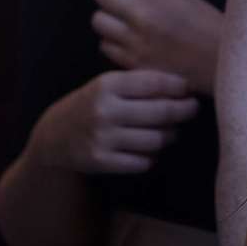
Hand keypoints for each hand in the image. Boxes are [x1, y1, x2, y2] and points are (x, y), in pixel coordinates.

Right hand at [35, 68, 196, 174]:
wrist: (53, 136)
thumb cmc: (90, 105)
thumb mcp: (106, 85)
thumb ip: (138, 83)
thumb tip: (183, 85)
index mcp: (107, 85)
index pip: (153, 83)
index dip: (178, 86)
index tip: (190, 88)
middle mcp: (105, 110)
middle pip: (160, 112)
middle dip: (183, 110)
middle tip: (193, 108)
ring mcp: (103, 138)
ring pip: (156, 140)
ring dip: (170, 136)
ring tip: (172, 131)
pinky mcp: (102, 161)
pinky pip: (142, 162)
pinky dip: (152, 156)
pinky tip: (151, 150)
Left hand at [92, 0, 224, 92]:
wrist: (224, 66)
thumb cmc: (213, 29)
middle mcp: (141, 13)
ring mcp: (134, 40)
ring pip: (98, 20)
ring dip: (108, 18)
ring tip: (121, 21)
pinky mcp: (132, 63)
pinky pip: (105, 46)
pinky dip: (112, 42)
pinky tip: (127, 41)